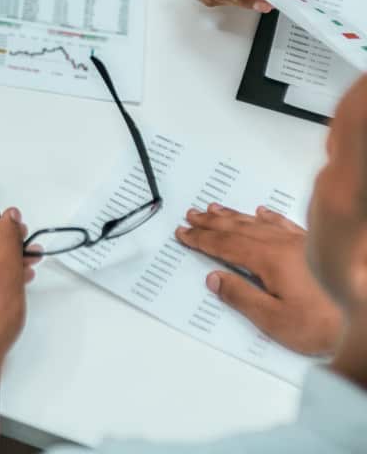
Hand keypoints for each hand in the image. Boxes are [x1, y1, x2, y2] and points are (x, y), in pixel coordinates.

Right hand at [175, 203, 342, 355]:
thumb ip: (242, 297)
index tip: (184, 233)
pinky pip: (283, 224)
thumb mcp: (276, 321)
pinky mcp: (314, 247)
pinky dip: (268, 217)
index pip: (225, 245)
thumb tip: (215, 278)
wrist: (365, 316)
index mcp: (268, 260)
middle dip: (211, 223)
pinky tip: (262, 212)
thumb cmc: (325, 323)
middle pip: (237, 228)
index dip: (202, 239)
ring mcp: (298, 243)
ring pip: (257, 223)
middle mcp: (281, 245)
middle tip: (191, 215)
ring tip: (214, 209)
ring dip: (233, 216)